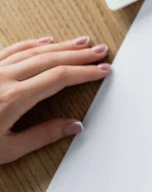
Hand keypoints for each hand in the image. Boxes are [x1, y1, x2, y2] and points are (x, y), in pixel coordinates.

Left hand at [0, 36, 110, 163]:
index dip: (85, 72)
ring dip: (61, 45)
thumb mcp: (7, 150)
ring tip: (81, 42)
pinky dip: (32, 44)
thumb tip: (73, 126)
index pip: (60, 77)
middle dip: (80, 54)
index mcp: (14, 97)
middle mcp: (4, 77)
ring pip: (33, 50)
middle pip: (51, 58)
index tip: (102, 70)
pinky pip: (12, 49)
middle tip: (101, 51)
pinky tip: (45, 41)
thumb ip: (43, 136)